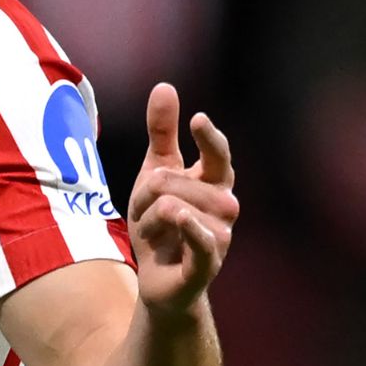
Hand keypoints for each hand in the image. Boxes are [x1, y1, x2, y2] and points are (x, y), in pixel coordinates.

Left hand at [128, 83, 237, 317]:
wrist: (158, 280)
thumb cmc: (161, 223)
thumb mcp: (155, 173)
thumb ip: (162, 132)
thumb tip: (165, 86)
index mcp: (213, 184)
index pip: (218, 156)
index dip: (209, 139)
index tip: (197, 119)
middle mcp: (223, 208)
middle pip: (174, 181)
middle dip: (145, 192)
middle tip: (142, 212)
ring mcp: (218, 237)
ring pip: (173, 207)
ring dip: (148, 218)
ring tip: (151, 233)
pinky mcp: (206, 264)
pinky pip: (203, 241)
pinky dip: (191, 228)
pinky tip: (180, 216)